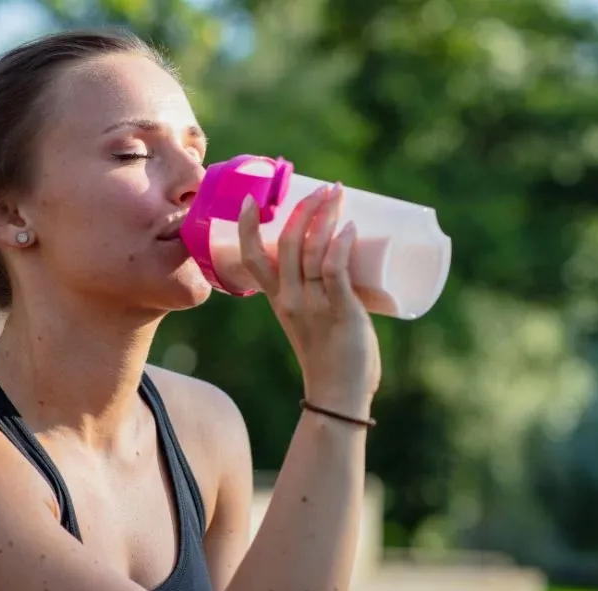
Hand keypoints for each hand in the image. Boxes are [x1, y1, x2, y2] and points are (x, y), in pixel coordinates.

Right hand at [237, 184, 381, 417]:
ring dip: (325, 215)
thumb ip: (320, 296)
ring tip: (339, 194)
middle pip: (287, 242)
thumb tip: (344, 265)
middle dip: (304, 208)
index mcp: (278, 300)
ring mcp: (313, 304)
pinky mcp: (340, 310)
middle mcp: (290, 299)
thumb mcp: (309, 322)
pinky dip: (340, 244)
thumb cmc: (330, 360)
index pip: (252, 258)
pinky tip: (348, 227)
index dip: (248, 226)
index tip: (254, 199)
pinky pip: (334, 269)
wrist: (338, 395)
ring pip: (312, 249)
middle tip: (325, 188)